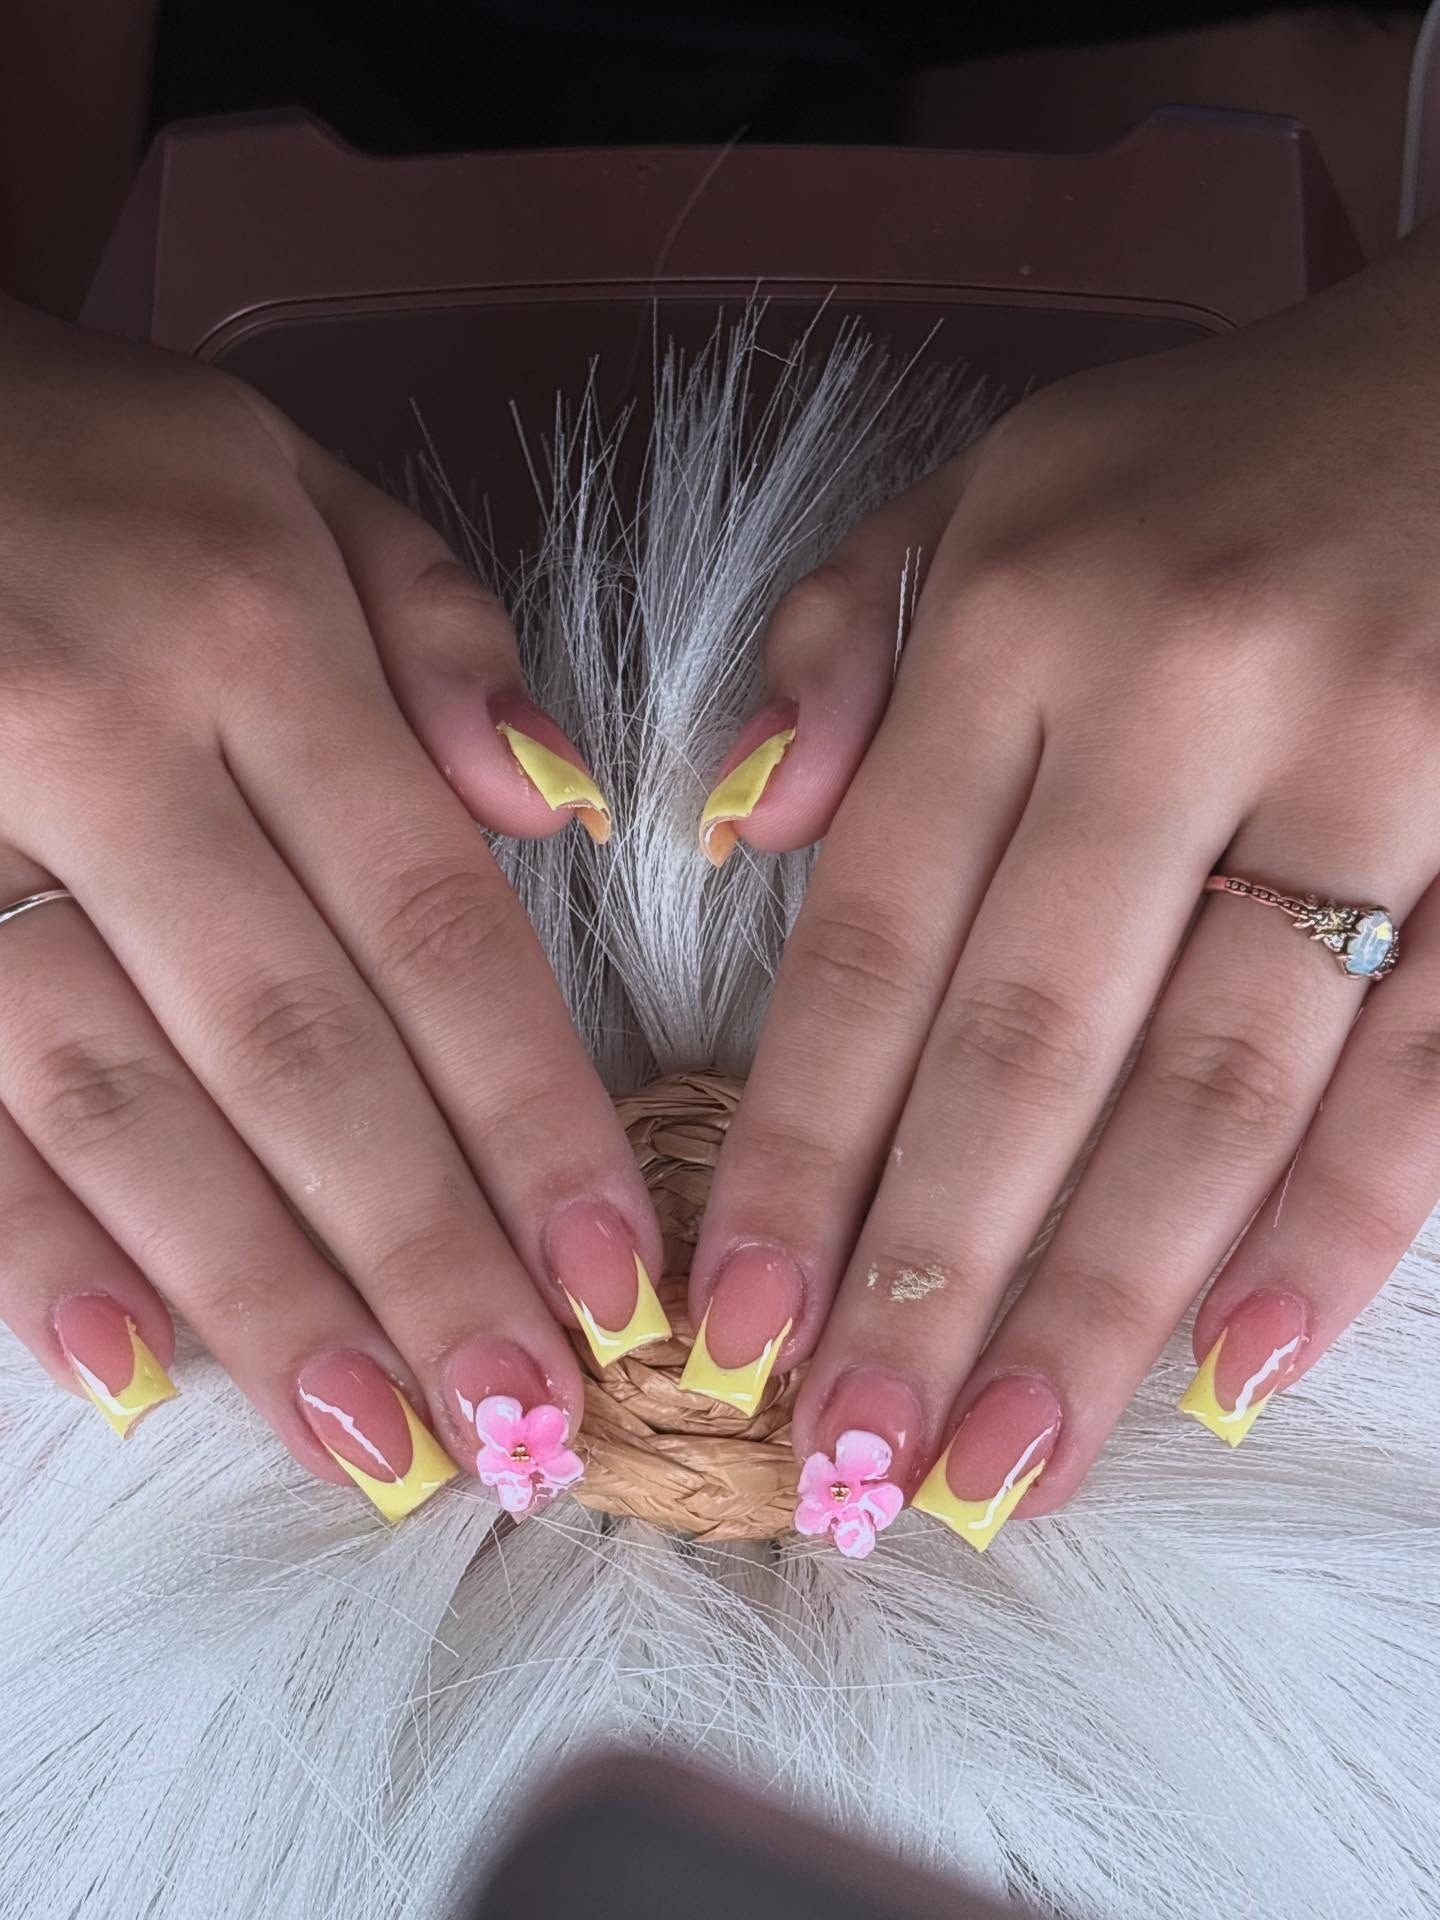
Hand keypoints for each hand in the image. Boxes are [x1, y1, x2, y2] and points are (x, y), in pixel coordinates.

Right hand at [0, 296, 666, 1517]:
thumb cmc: (83, 461)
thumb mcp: (283, 477)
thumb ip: (439, 634)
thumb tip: (567, 809)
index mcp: (248, 636)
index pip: (433, 922)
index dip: (529, 1112)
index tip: (618, 1271)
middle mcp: (106, 746)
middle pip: (296, 1045)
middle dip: (420, 1250)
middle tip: (521, 1416)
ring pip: (126, 1102)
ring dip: (254, 1290)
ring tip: (372, 1443)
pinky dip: (33, 1241)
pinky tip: (128, 1373)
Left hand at [686, 218, 1439, 1552]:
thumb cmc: (1207, 461)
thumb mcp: (993, 490)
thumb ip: (845, 644)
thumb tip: (732, 826)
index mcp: (1029, 625)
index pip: (877, 937)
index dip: (800, 1147)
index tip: (730, 1320)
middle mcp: (1188, 702)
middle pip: (1033, 1045)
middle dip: (931, 1276)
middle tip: (849, 1462)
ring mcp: (1377, 773)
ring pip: (1216, 1087)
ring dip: (1103, 1299)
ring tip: (1002, 1465)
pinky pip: (1426, 1063)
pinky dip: (1335, 1228)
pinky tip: (1234, 1370)